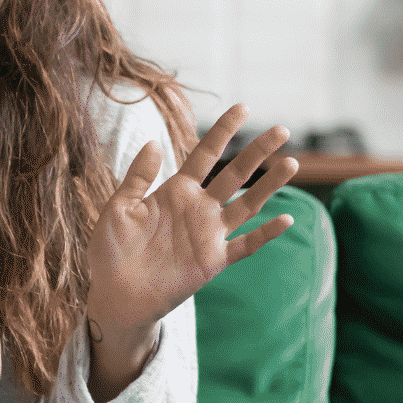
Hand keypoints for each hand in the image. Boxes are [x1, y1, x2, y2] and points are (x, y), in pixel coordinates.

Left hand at [85, 104, 298, 332]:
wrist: (115, 294)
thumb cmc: (112, 251)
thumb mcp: (119, 207)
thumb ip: (137, 177)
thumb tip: (153, 141)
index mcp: (175, 191)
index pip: (205, 155)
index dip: (223, 131)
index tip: (242, 108)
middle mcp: (198, 209)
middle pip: (235, 174)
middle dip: (257, 152)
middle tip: (282, 130)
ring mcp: (209, 234)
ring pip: (248, 205)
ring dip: (269, 186)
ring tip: (291, 163)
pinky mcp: (213, 261)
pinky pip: (246, 245)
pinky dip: (266, 234)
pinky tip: (285, 219)